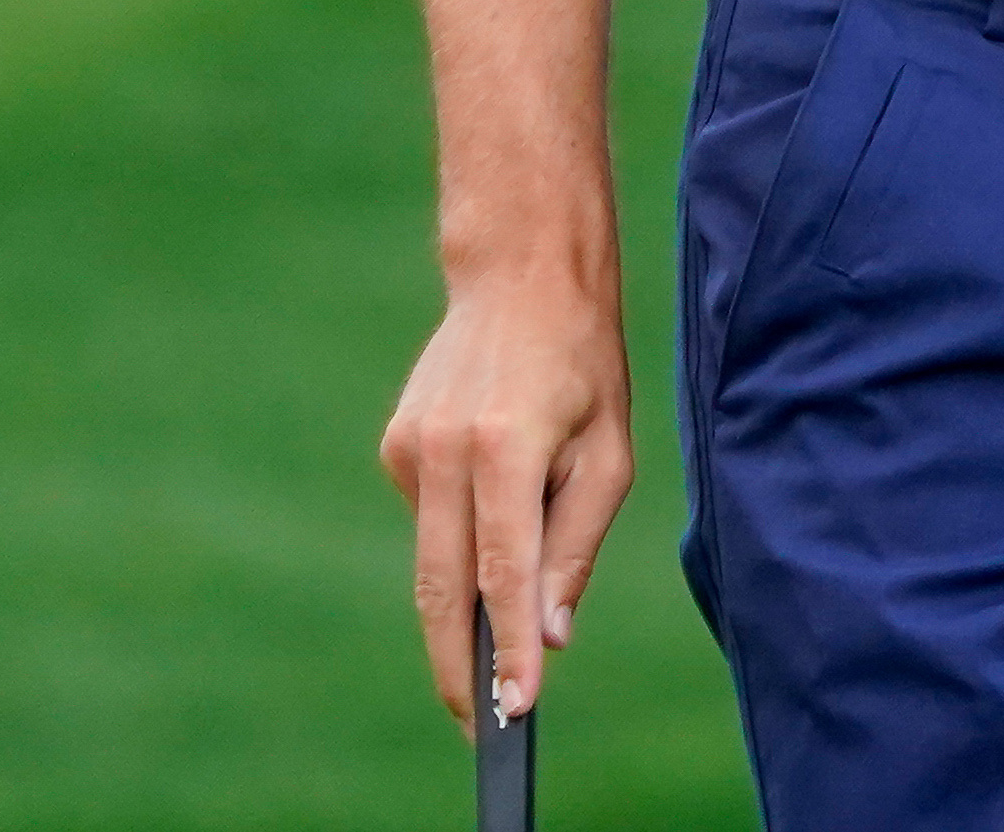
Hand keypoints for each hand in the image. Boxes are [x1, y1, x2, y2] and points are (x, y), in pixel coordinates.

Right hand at [380, 271, 632, 728]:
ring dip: (465, 605)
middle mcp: (444, 450)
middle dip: (460, 666)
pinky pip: (433, 520)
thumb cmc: (583, 364)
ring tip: (501, 638)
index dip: (508, 647)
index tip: (515, 711)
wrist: (518, 276)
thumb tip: (551, 634)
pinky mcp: (394, 449)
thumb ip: (577, 544)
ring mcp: (409, 450)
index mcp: (504, 446)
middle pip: (441, 588)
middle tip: (484, 726)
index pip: (503, 571)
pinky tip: (498, 497)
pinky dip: (464, 535)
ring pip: (433, 560)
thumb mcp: (608, 451)